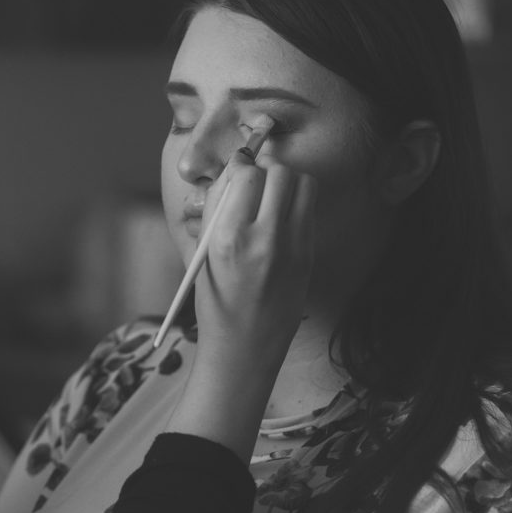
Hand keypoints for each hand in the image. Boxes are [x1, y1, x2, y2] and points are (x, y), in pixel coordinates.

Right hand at [194, 150, 316, 377]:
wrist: (244, 346)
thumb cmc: (215, 301)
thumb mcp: (202, 253)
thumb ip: (217, 209)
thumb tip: (233, 172)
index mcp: (228, 239)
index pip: (246, 176)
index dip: (239, 166)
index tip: (236, 169)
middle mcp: (264, 240)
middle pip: (279, 173)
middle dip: (266, 167)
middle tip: (256, 176)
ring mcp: (292, 248)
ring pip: (303, 184)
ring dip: (287, 179)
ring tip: (271, 192)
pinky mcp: (309, 255)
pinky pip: (309, 209)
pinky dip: (296, 201)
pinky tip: (280, 214)